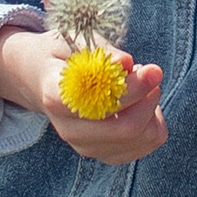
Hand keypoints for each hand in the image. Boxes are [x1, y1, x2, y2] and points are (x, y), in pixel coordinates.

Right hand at [0, 20, 167, 162]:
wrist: (42, 80)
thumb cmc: (62, 57)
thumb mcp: (74, 42)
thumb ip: (101, 52)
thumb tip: (126, 63)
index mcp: (56, 97)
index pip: (99, 103)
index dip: (132, 89)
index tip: (152, 68)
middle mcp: (69, 130)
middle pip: (126, 128)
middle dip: (148, 98)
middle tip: (151, 72)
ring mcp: (86, 147)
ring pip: (142, 137)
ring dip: (152, 108)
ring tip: (139, 86)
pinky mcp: (105, 154)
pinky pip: (148, 143)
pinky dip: (153, 121)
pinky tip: (140, 103)